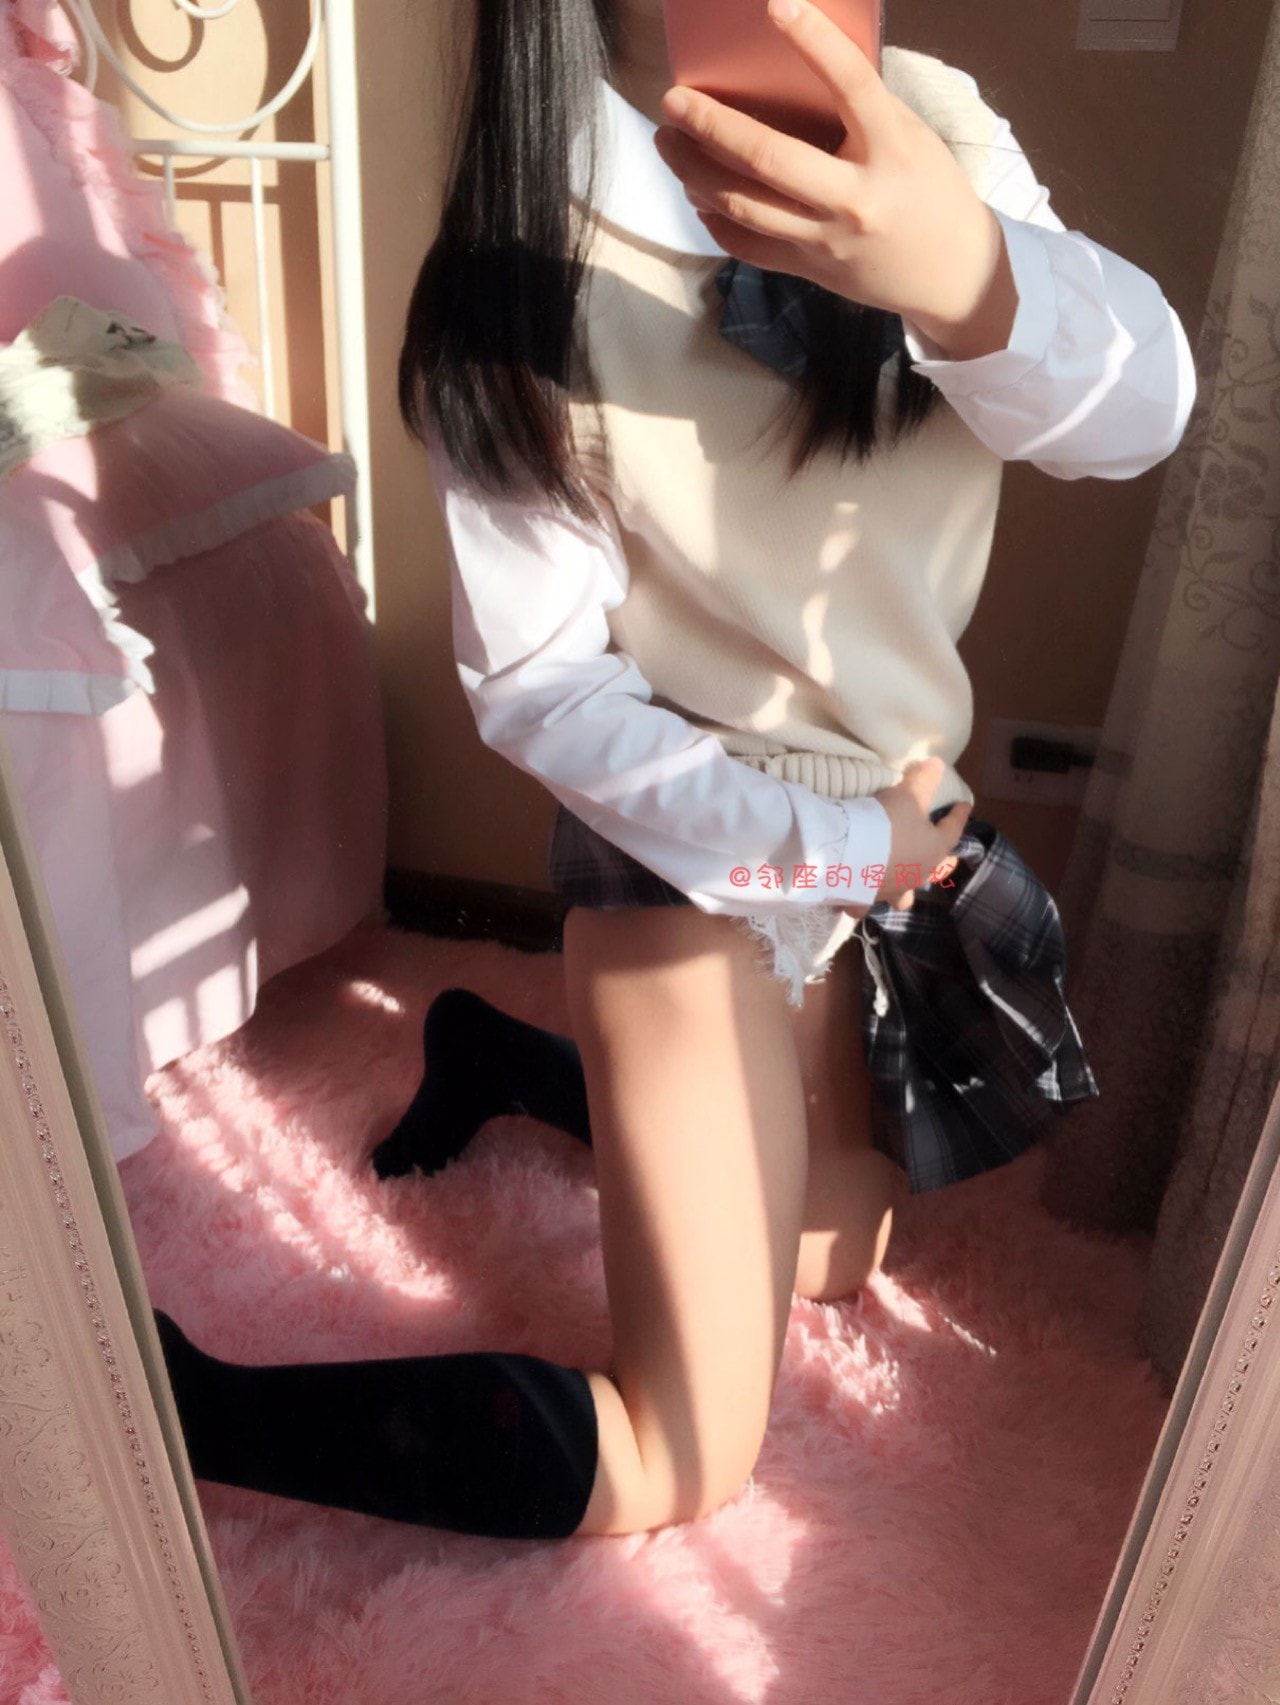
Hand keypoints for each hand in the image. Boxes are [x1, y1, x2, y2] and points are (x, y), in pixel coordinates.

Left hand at [651, 0, 1013, 348]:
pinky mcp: (809, 269)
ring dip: (695, 172)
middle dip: (712, 127)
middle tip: (674, 100)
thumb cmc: (928, 192)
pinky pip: (747, 245)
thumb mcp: (909, 137)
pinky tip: (696, 192)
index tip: (777, 5)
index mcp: (891, 151)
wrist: (949, 274)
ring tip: (669, 142)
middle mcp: (854, 199)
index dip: (813, 42)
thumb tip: (797, 67)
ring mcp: (827, 240)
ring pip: (744, 206)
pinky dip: (715, 218)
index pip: (850, 86)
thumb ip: (860, 109)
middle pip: (768, 159)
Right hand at [836, 757, 970, 919]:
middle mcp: (917, 875)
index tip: (965, 806)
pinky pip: (866, 903)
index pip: (953, 830)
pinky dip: (863, 899)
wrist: (849, 854)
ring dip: (904, 888)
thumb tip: (938, 763)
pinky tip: (857, 896)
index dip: (959, 815)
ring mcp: (892, 891)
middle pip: (934, 871)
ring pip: (904, 896)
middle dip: (938, 864)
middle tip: (941, 859)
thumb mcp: (908, 795)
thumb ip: (924, 780)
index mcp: (934, 850)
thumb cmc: (887, 823)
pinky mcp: (864, 900)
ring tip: (897, 882)